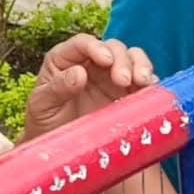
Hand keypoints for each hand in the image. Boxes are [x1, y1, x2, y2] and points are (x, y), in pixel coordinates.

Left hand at [22, 34, 156, 140]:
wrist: (59, 150)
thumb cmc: (45, 123)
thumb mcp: (42, 106)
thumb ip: (57, 88)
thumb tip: (79, 73)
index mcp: (65, 59)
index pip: (82, 43)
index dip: (95, 46)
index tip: (105, 60)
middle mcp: (92, 63)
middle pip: (113, 48)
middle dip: (121, 60)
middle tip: (123, 80)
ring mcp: (111, 76)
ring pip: (132, 58)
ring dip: (140, 65)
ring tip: (143, 82)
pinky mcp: (128, 92)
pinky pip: (143, 80)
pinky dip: (150, 82)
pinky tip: (151, 91)